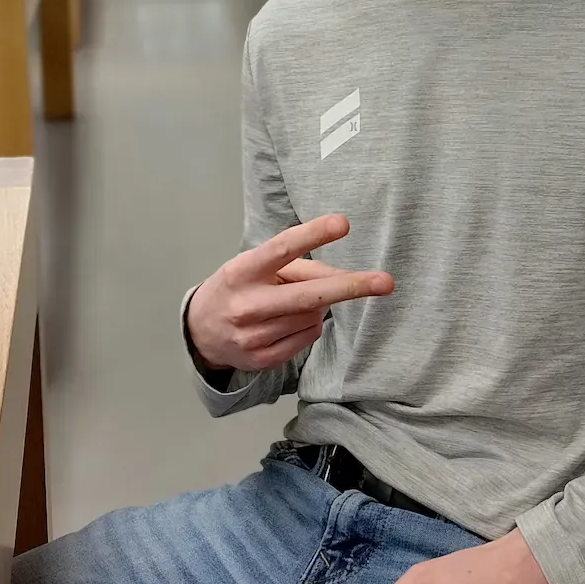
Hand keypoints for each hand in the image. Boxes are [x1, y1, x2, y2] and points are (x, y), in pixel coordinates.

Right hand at [187, 214, 392, 371]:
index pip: (281, 249)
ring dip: (318, 305)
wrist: (199, 332)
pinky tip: (291, 320)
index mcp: (242, 271)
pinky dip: (310, 325)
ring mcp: (254, 336)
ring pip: (313, 315)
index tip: (343, 224)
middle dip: (350, 287)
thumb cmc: (237, 287)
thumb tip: (340, 276)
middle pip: (308, 296)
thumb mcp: (255, 266)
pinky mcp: (263, 359)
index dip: (313, 235)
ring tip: (297, 300)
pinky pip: (308, 337)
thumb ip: (296, 267)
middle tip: (386, 282)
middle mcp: (247, 304)